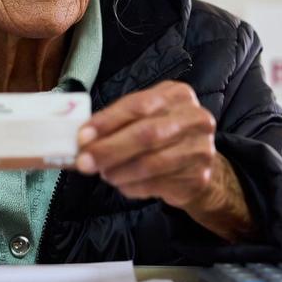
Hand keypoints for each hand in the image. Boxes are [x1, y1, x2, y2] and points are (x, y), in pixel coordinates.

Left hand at [75, 81, 254, 240]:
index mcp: (177, 95)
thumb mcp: (144, 118)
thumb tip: (81, 139)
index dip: (108, 121)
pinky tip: (124, 184)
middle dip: (110, 149)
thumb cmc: (163, 135)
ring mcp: (200, 148)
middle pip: (147, 134)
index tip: (82, 137)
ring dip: (120, 171)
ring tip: (104, 174)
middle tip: (85, 163)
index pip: (138, 105)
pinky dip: (133, 186)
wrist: (198, 164)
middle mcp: (194, 118)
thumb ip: (116, 123)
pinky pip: (157, 184)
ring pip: (152, 163)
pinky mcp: (199, 177)